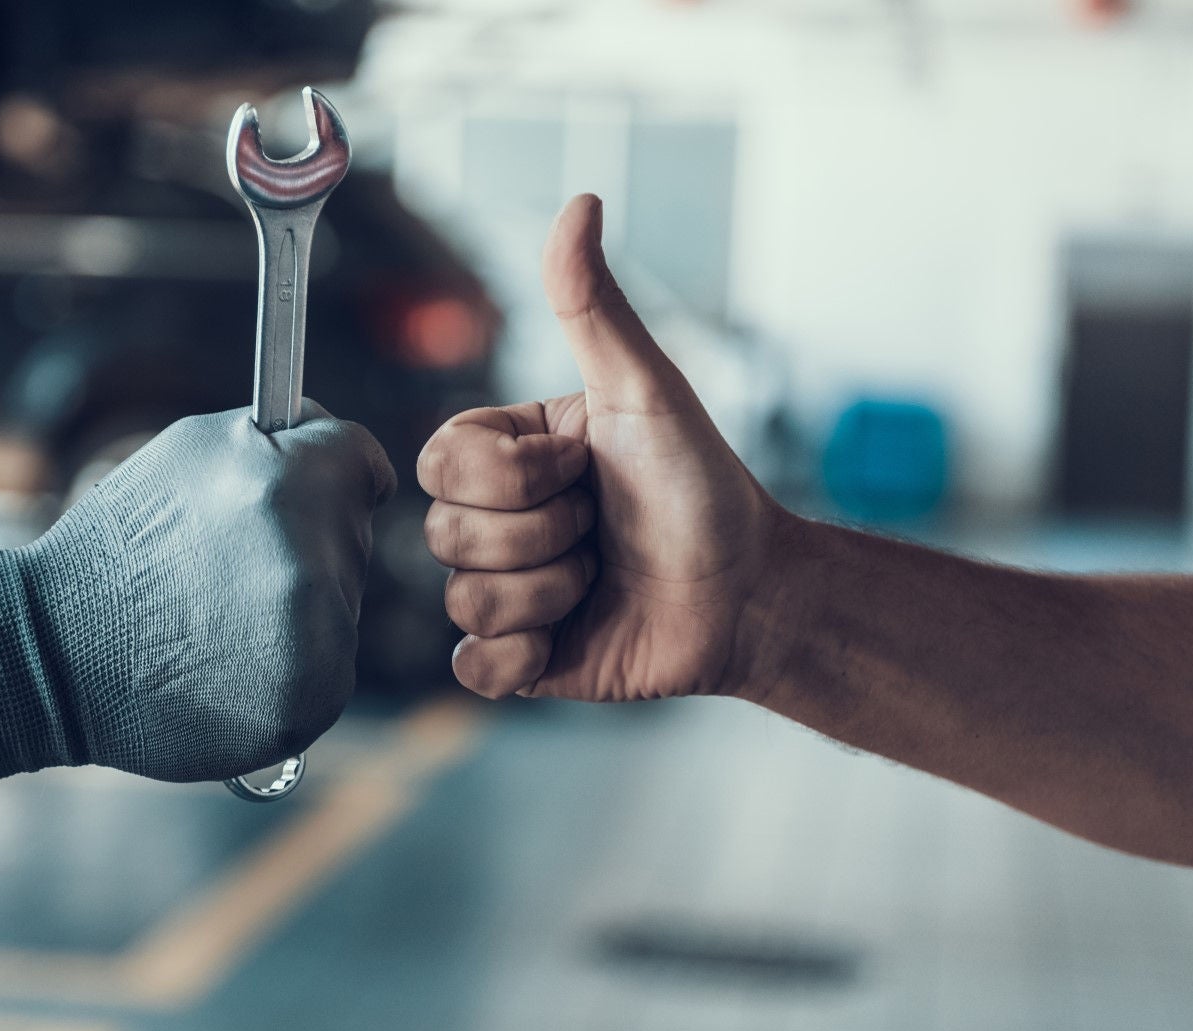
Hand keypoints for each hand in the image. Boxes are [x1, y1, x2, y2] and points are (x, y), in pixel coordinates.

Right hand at [0, 403, 395, 781]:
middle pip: (353, 535)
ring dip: (300, 606)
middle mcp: (314, 560)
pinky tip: (228, 663)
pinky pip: (328, 666)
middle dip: (308, 540)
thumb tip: (338, 441)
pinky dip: (290, 666)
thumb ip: (278, 437)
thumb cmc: (120, 545)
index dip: (334, 473)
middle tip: (227, 565)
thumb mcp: (189, 451)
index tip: (312, 492)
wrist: (56, 653)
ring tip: (219, 616)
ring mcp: (319, 639)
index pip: (365, 461)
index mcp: (290, 483)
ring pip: (342, 604)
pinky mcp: (312, 700)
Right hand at [418, 194, 786, 701]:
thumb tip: (581, 201)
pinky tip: (570, 637)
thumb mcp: (644, 390)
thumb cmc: (703, 486)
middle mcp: (498, 520)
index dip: (513, 476)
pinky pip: (473, 667)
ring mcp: (506, 591)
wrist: (751, 594)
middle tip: (600, 527)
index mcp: (510, 454)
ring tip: (601, 578)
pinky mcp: (520, 660)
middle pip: (446, 533)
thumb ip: (592, 306)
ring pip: (464, 599)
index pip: (441, 461)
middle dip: (542, 536)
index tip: (582, 468)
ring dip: (550, 593)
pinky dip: (522, 657)